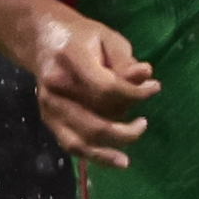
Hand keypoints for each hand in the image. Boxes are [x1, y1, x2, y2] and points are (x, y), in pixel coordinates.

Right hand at [25, 8, 158, 169]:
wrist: (44, 38)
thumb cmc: (83, 37)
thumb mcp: (109, 39)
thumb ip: (126, 61)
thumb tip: (146, 77)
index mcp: (71, 60)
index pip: (105, 87)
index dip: (134, 93)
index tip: (155, 88)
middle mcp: (55, 87)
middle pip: (92, 120)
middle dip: (124, 130)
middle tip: (144, 123)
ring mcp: (48, 105)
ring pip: (80, 139)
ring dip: (109, 149)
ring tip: (130, 155)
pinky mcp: (47, 117)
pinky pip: (70, 144)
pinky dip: (93, 155)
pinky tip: (114, 160)